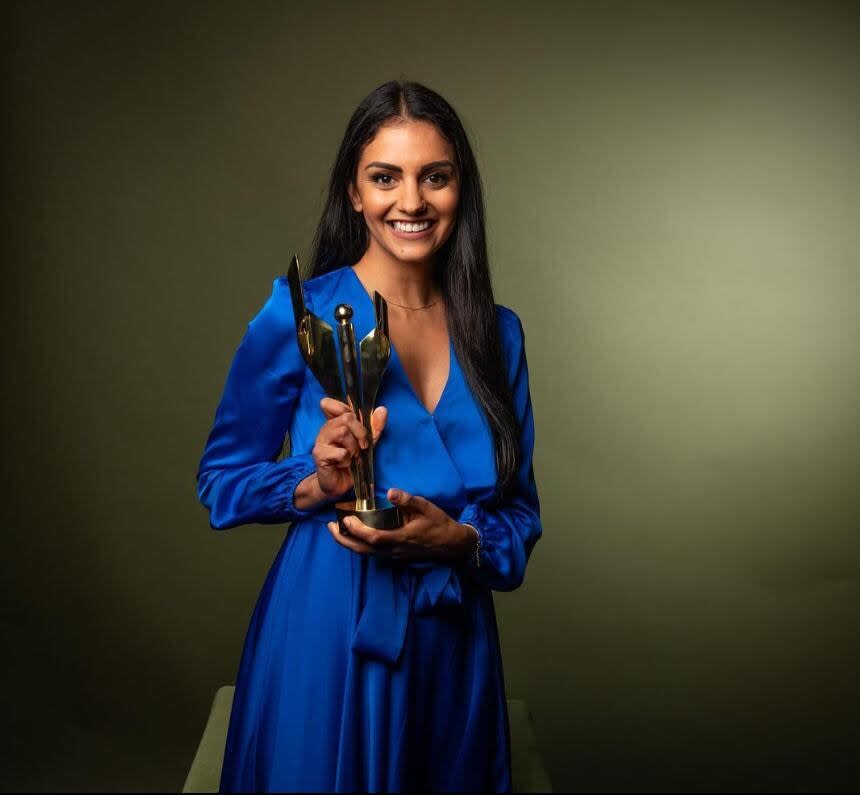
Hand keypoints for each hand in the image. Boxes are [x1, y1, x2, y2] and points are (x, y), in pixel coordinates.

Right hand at [313, 398, 386, 499]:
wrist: (338, 484)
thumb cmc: (351, 462)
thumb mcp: (367, 443)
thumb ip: (374, 428)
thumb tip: (382, 409)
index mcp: (335, 423)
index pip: (330, 404)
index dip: (342, 407)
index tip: (355, 420)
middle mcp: (326, 429)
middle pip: (346, 417)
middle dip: (361, 432)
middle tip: (363, 446)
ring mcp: (321, 441)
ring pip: (342, 433)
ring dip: (354, 448)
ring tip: (353, 457)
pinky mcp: (319, 455)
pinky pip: (340, 452)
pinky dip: (347, 460)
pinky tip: (344, 464)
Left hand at [326, 488, 475, 561]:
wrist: (452, 543)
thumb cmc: (438, 523)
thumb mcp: (426, 507)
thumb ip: (408, 500)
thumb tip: (390, 492)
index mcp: (400, 538)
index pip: (372, 538)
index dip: (356, 530)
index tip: (345, 519)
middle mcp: (393, 550)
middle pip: (362, 550)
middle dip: (343, 540)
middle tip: (329, 526)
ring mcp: (393, 555)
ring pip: (365, 553)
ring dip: (349, 543)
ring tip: (336, 530)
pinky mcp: (395, 555)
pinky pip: (371, 552)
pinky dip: (359, 545)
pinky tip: (354, 535)